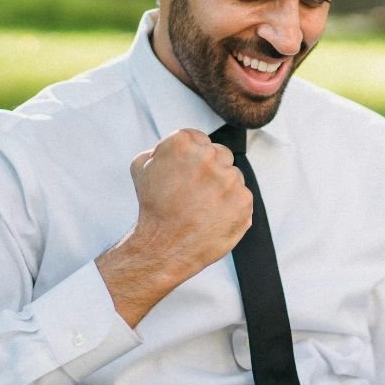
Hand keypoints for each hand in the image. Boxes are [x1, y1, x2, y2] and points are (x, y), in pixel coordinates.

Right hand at [96, 128, 251, 326]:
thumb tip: (168, 148)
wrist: (164, 246)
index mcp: (183, 144)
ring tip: (203, 208)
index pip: (197, 138)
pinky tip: (214, 217)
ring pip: (233, 175)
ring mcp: (229, 179)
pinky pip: (242, 197)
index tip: (187, 173)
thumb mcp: (141, 169)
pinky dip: (232, 207)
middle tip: (196, 192)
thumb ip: (158, 150)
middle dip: (210, 170)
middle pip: (219, 153)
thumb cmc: (152, 208)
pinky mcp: (243, 200)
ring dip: (222, 188)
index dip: (191, 157)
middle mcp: (208, 157)